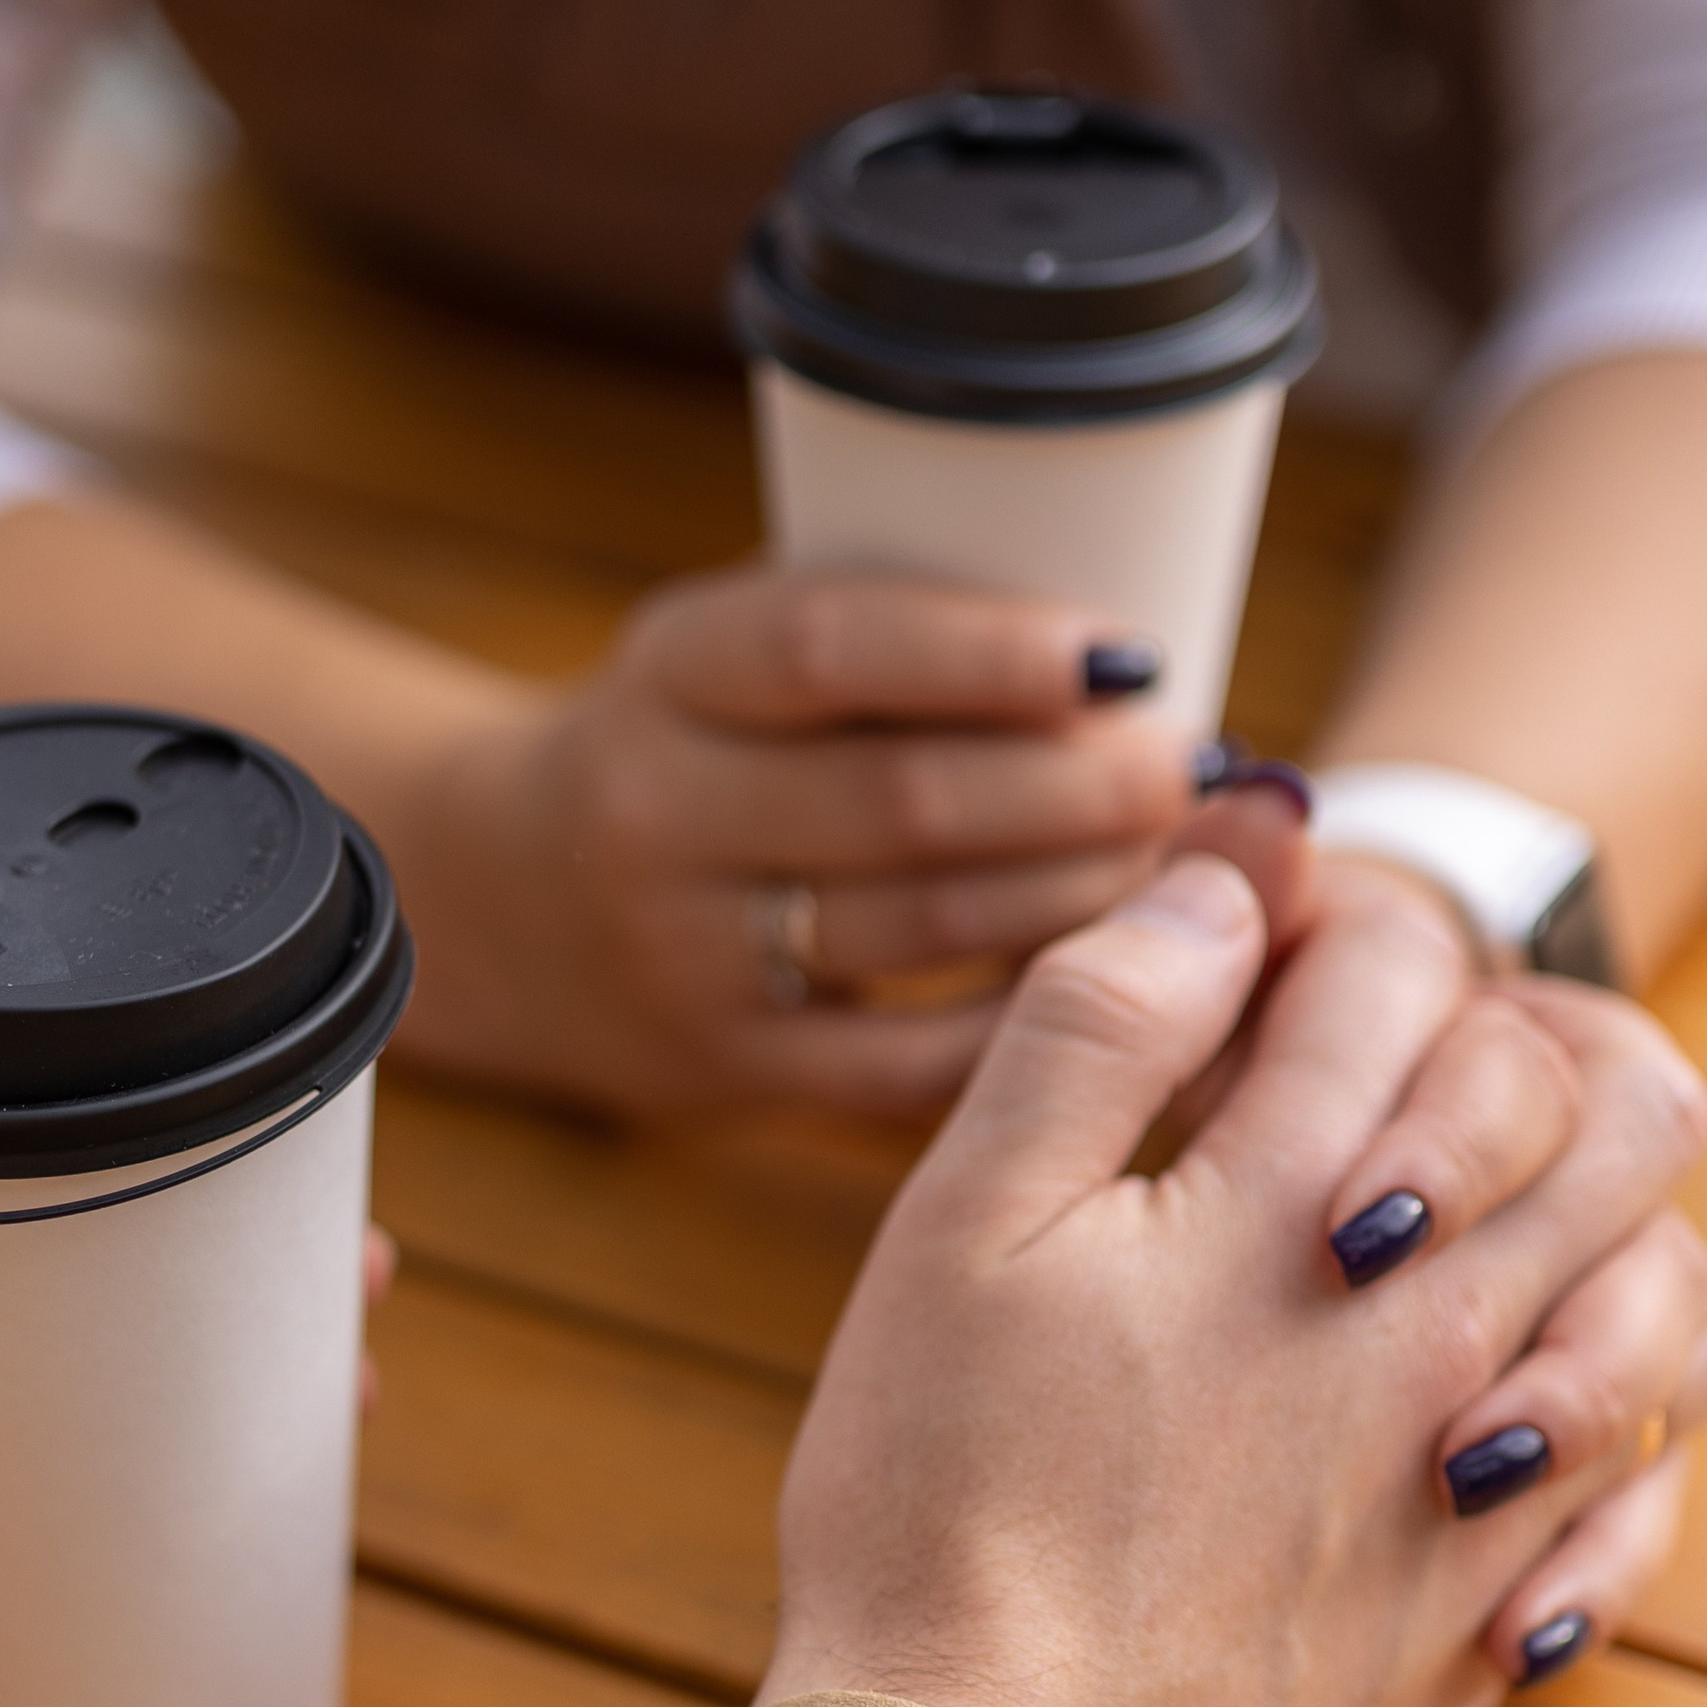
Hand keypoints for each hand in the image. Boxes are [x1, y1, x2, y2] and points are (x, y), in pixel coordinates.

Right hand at [396, 564, 1194, 1116]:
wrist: (511, 897)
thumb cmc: (709, 742)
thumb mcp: (740, 649)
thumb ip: (896, 637)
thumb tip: (1138, 655)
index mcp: (673, 667)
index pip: (834, 646)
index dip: (991, 652)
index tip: (1129, 655)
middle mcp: (655, 808)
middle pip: (903, 798)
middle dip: (1082, 784)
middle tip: (1195, 769)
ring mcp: (684, 951)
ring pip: (922, 927)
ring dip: (1085, 894)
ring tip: (1190, 862)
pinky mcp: (726, 1069)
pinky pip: (909, 1062)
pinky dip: (1028, 1021)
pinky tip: (1119, 982)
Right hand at [760, 834, 1706, 1706]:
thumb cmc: (940, 1501)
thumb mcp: (964, 1223)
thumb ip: (1098, 1025)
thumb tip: (1230, 874)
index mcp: (1289, 1202)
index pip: (1395, 964)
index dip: (1320, 916)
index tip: (1242, 956)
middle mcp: (1436, 1327)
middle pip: (1605, 1094)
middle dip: (1504, 1032)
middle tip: (1375, 1075)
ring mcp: (1487, 1480)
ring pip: (1669, 1280)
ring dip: (1591, 1215)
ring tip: (1462, 1225)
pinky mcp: (1492, 1609)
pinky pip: (1651, 1480)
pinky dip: (1605, 1409)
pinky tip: (1494, 1408)